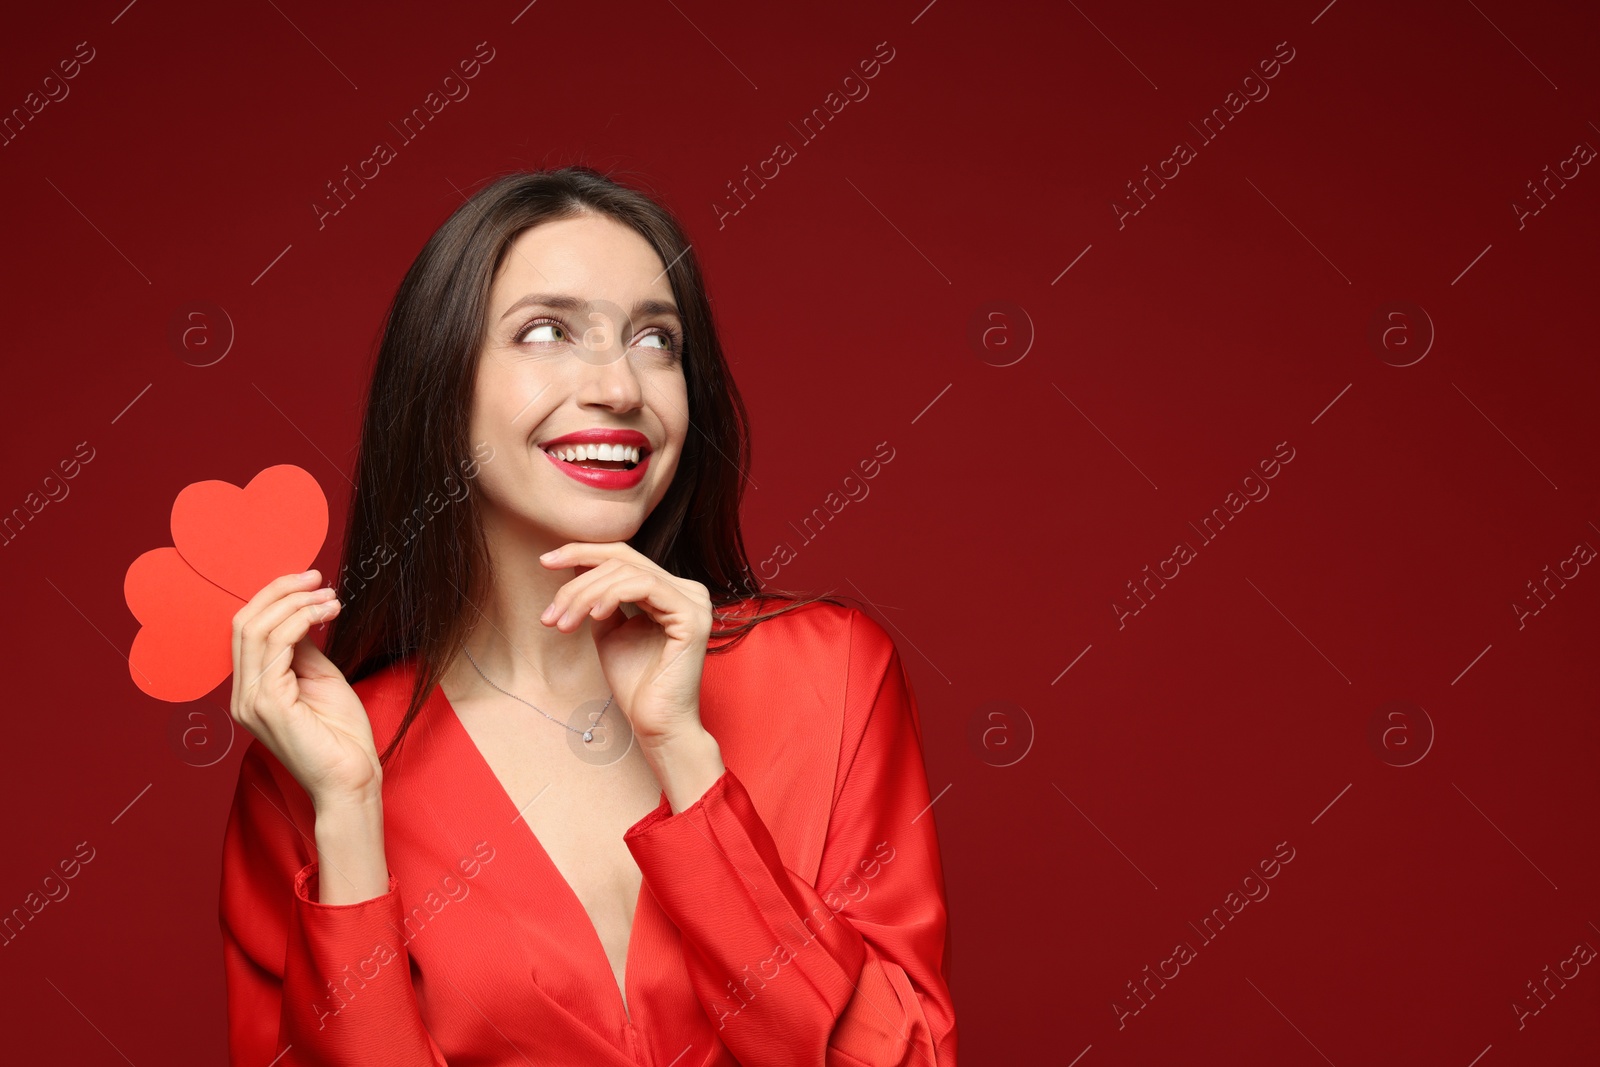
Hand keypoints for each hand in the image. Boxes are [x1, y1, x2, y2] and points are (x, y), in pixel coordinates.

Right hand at [229, 570, 381, 809]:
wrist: (352, 779)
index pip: (246, 629)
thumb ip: (302, 648)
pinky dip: (303, 620)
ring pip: (257, 629)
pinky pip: (278, 645)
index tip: (310, 579)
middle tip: (319, 578)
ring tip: (330, 596)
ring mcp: (251, 701)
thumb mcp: (319, 678)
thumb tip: (299, 610)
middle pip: (245, 622)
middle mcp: (242, 695)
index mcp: (251, 689)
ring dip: (297, 603)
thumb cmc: (341, 735)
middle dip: (282, 591)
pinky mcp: (269, 705)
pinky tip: (327, 613)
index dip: (274, 596)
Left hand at [539, 542, 712, 746]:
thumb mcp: (609, 630)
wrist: (655, 724)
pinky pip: (644, 587)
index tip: (544, 562)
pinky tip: (592, 616)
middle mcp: (687, 590)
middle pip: (621, 561)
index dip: (582, 552)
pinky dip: (611, 596)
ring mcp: (694, 601)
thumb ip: (600, 598)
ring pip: (627, 572)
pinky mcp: (692, 617)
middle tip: (550, 616)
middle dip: (576, 583)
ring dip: (585, 595)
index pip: (623, 555)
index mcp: (670, 590)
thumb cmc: (635, 684)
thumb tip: (577, 565)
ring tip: (564, 624)